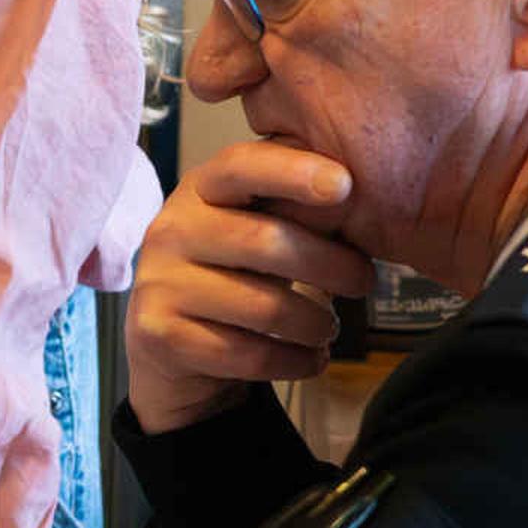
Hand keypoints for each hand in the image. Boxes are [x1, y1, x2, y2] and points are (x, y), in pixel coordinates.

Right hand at [124, 139, 376, 431]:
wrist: (170, 341)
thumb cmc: (230, 273)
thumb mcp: (251, 227)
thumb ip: (293, 209)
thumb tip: (366, 203)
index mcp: (199, 190)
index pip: (241, 166)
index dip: (294, 173)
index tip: (345, 185)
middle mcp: (171, 230)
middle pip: (264, 241)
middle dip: (330, 264)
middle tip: (364, 280)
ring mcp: (161, 285)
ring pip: (264, 307)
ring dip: (316, 323)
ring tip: (330, 326)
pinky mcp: (163, 337)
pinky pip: (249, 354)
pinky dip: (295, 360)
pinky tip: (311, 358)